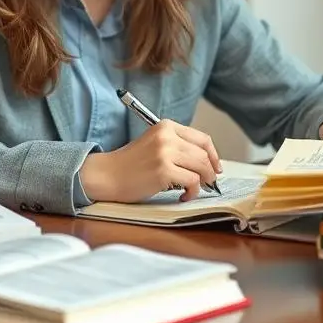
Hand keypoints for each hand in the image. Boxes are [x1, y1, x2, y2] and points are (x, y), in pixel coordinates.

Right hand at [78, 120, 221, 202]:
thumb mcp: (155, 144)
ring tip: (193, 190)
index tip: (216, 167)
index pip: (202, 139)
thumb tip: (207, 163)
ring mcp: (165, 153)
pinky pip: (192, 182)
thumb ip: (178, 147)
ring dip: (202, 183)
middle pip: (203, 154)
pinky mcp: (163, 171)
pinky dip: (192, 192)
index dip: (213, 155)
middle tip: (208, 183)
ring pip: (201, 168)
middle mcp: (167, 136)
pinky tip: (183, 196)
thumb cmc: (129, 164)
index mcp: (166, 126)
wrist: (106, 175)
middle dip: (210, 172)